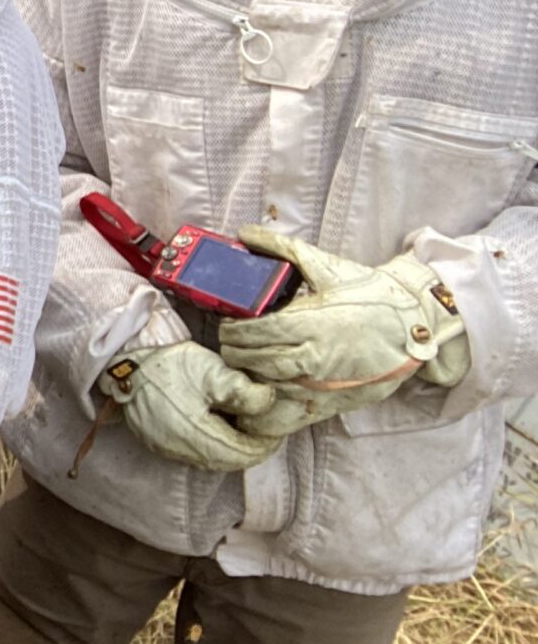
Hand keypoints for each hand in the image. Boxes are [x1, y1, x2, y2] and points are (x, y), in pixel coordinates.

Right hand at [97, 341, 279, 472]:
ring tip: (241, 428)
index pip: (243, 453)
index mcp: (197, 434)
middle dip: (250, 448)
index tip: (275, 429)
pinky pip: (192, 454)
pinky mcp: (157, 444)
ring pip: (210, 460)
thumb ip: (246, 392)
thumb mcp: (214, 371)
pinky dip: (211, 447)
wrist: (128, 359)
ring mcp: (166, 449)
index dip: (265, 444)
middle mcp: (181, 450)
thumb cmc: (172, 364)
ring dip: (231, 449)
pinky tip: (215, 428)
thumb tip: (270, 404)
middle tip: (262, 429)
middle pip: (228, 461)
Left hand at [218, 227, 469, 402]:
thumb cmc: (370, 292)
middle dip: (236, 353)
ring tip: (245, 364)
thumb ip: (282, 248)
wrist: (415, 322)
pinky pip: (293, 410)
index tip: (228, 326)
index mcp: (310, 322)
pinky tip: (260, 397)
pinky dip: (271, 406)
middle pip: (257, 361)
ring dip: (251, 376)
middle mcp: (315, 355)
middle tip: (231, 345)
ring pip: (271, 386)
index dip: (233, 331)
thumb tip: (245, 233)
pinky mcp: (335, 399)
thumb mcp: (325, 265)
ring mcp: (325, 381)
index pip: (255, 332)